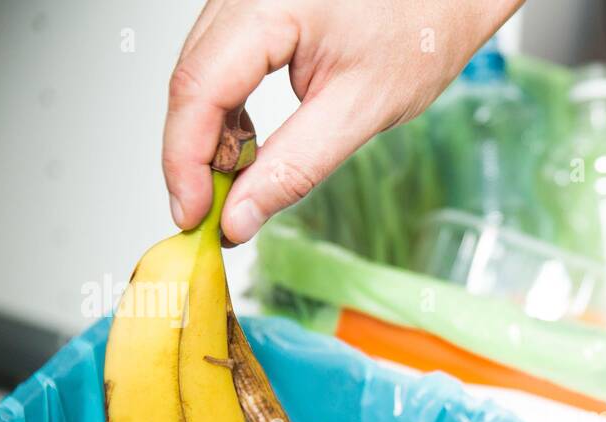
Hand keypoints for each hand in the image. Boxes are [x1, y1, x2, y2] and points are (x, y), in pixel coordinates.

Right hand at [164, 0, 522, 243]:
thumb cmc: (421, 30)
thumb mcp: (361, 110)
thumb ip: (295, 167)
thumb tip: (240, 216)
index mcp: (267, 4)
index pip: (197, 89)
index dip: (184, 162)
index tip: (192, 217)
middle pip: (190, 82)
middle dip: (194, 158)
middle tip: (209, 218)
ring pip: (199, 76)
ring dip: (210, 139)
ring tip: (233, 191)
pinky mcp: (252, 8)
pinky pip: (220, 65)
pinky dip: (228, 114)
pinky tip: (247, 151)